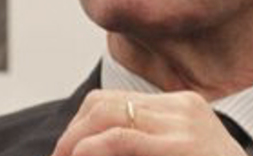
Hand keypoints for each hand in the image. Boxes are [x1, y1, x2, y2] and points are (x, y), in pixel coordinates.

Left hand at [51, 90, 246, 155]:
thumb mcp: (176, 155)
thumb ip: (144, 147)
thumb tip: (93, 149)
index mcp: (183, 107)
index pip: (116, 101)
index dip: (83, 124)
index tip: (67, 152)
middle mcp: (184, 107)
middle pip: (106, 103)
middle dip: (74, 131)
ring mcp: (185, 123)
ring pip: (108, 114)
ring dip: (76, 140)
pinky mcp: (182, 145)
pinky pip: (122, 138)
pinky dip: (92, 148)